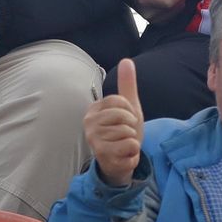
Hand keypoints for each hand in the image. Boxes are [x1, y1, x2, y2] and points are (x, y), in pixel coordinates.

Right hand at [86, 58, 143, 185]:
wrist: (120, 160)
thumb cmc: (123, 132)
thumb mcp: (128, 107)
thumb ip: (127, 84)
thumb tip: (126, 60)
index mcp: (93, 109)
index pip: (120, 101)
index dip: (129, 112)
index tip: (125, 120)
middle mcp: (89, 123)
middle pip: (124, 116)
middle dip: (131, 127)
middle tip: (124, 135)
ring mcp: (94, 139)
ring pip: (127, 132)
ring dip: (132, 141)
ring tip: (123, 145)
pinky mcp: (102, 154)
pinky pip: (130, 145)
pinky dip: (133, 152)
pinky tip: (124, 154)